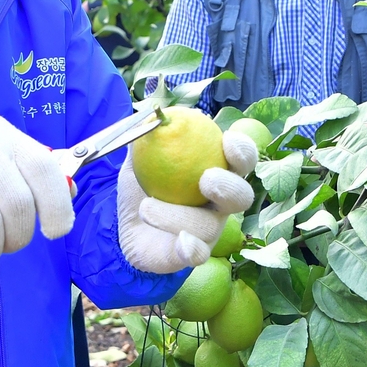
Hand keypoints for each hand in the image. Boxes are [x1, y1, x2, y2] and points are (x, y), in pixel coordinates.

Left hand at [117, 130, 256, 273]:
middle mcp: (219, 202)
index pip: (242, 159)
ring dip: (177, 215)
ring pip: (210, 227)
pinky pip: (198, 255)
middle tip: (206, 179)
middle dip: (230, 186)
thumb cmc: (143, 183)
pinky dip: (191, 248)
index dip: (243, 150)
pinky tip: (180, 241)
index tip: (228, 141)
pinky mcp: (190, 255)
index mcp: (216, 171)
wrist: (123, 223)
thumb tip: (156, 110)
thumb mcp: (141, 154)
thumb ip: (150, 134)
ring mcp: (208, 231)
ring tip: (146, 206)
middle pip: (242, 197)